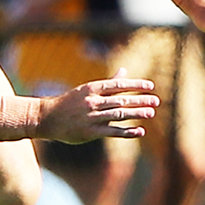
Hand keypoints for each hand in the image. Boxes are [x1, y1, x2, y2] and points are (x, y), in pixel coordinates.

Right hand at [38, 70, 160, 141]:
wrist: (47, 118)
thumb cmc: (70, 102)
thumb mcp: (87, 89)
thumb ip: (108, 84)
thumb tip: (124, 71)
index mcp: (92, 88)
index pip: (118, 84)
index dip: (136, 85)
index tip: (150, 86)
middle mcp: (93, 102)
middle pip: (121, 100)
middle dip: (140, 100)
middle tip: (156, 101)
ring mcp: (92, 117)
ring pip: (119, 115)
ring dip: (136, 114)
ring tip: (151, 113)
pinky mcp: (90, 132)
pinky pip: (112, 132)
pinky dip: (127, 132)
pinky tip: (140, 132)